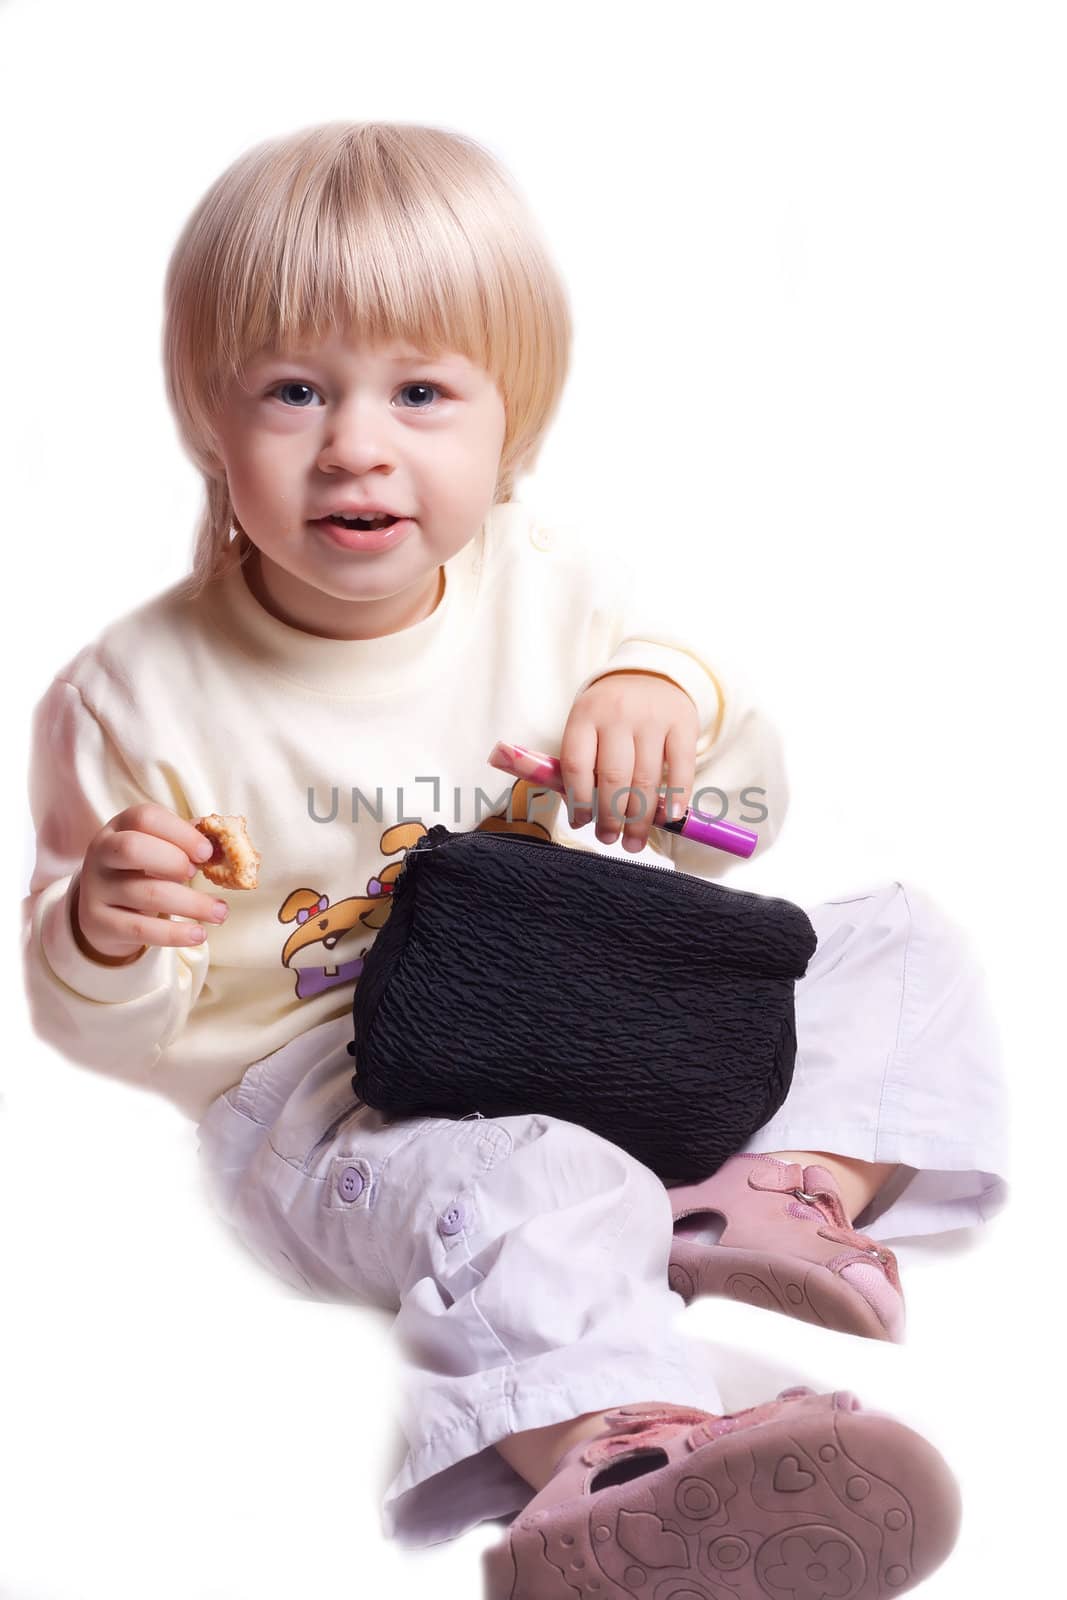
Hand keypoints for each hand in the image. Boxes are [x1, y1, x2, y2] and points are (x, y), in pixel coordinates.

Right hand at [73, 803, 227, 964]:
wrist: (102, 914)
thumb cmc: (141, 873)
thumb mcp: (156, 851)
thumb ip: (185, 843)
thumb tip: (224, 841)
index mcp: (119, 827)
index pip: (145, 817)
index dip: (180, 832)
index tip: (207, 852)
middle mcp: (101, 854)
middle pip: (133, 848)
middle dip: (174, 861)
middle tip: (198, 875)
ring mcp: (96, 888)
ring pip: (145, 893)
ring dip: (192, 904)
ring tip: (220, 913)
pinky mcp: (99, 923)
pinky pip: (141, 929)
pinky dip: (175, 933)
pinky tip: (199, 934)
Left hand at [558, 671, 699, 851]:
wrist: (653, 673)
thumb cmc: (613, 713)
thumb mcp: (588, 726)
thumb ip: (583, 764)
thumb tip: (580, 817)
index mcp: (585, 716)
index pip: (577, 765)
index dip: (578, 801)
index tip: (581, 823)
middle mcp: (618, 715)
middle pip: (612, 777)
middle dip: (610, 817)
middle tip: (608, 839)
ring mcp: (652, 719)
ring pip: (645, 779)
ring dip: (639, 818)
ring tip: (633, 842)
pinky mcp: (682, 724)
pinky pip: (681, 768)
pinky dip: (677, 797)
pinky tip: (670, 818)